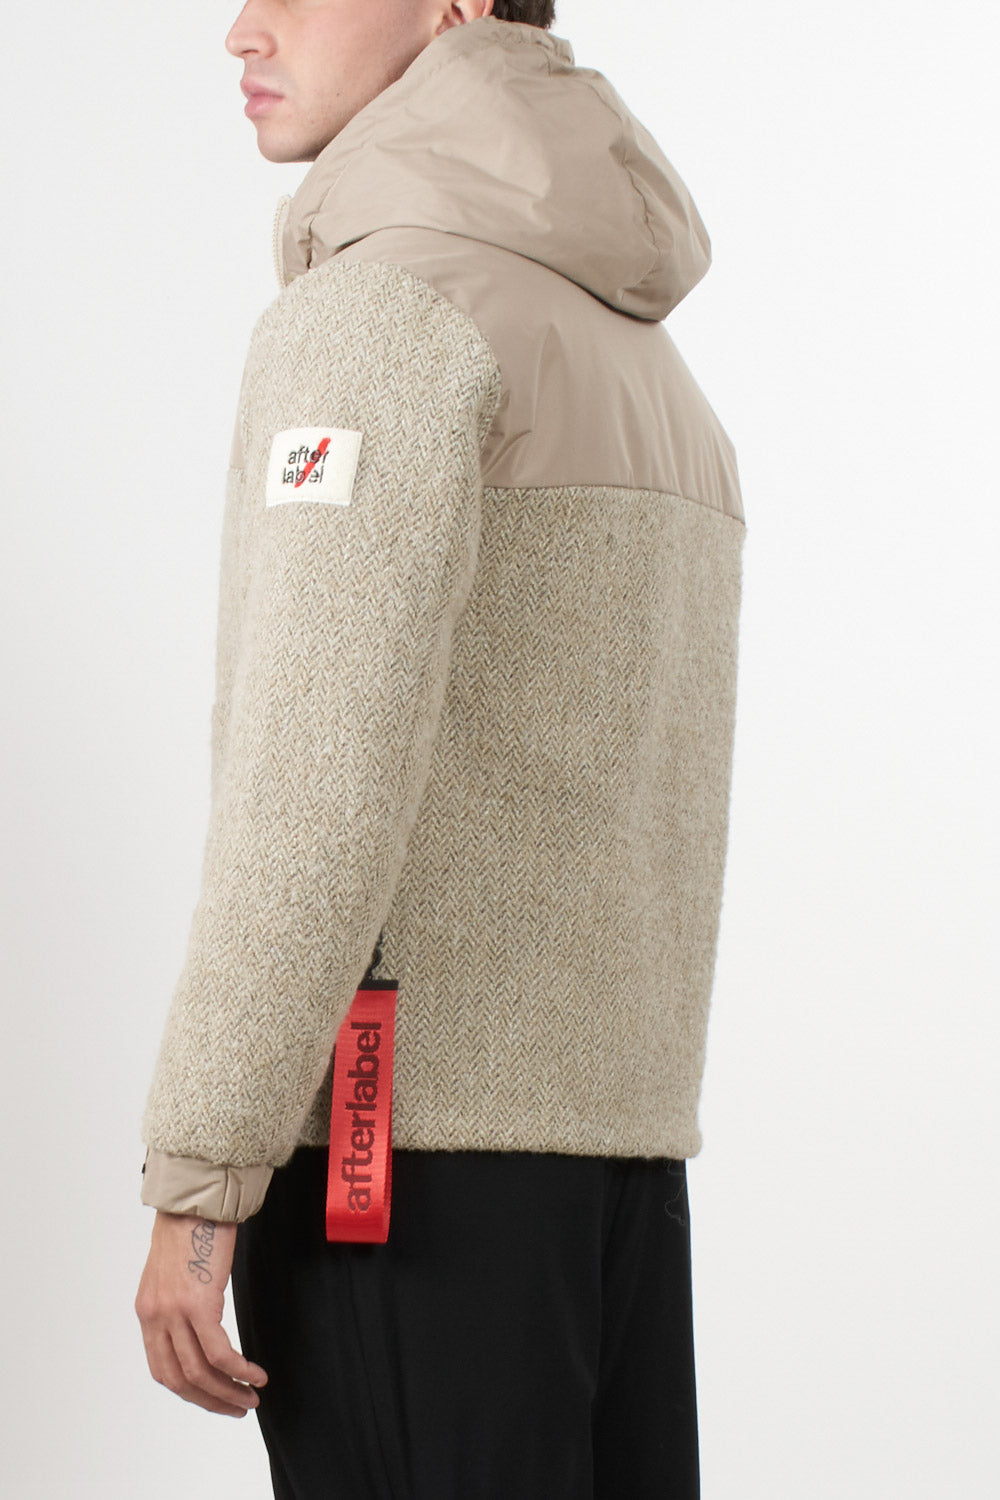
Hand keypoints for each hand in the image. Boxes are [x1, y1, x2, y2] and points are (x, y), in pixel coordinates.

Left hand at [135, 1210, 268, 1417]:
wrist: (195, 1200)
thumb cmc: (190, 1227)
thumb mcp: (173, 1272)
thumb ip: (177, 1302)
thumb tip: (198, 1326)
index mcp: (148, 1311)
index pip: (162, 1369)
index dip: (189, 1391)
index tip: (214, 1396)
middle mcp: (156, 1316)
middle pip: (179, 1379)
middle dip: (210, 1400)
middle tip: (236, 1408)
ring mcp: (175, 1312)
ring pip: (200, 1372)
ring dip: (227, 1392)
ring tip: (251, 1399)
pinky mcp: (199, 1303)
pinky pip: (220, 1352)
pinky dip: (239, 1369)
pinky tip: (256, 1375)